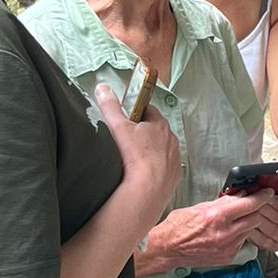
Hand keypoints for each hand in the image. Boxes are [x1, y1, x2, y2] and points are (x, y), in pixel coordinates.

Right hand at [95, 85, 180, 235]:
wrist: (147, 189)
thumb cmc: (135, 155)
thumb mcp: (118, 126)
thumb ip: (110, 106)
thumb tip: (102, 88)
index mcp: (160, 125)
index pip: (149, 111)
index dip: (137, 112)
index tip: (127, 117)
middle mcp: (171, 140)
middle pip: (157, 131)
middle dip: (145, 132)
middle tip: (128, 139)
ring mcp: (175, 160)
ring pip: (163, 151)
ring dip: (152, 152)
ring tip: (135, 159)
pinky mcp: (174, 177)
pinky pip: (166, 169)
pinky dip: (157, 170)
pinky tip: (144, 174)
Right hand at [150, 189, 275, 268]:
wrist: (167, 249)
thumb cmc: (178, 226)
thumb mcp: (200, 207)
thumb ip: (223, 202)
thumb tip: (240, 195)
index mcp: (217, 216)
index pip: (249, 204)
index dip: (262, 197)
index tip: (267, 192)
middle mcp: (224, 233)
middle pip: (255, 218)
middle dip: (256, 209)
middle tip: (252, 204)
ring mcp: (227, 247)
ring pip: (250, 230)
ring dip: (247, 222)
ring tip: (235, 219)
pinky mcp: (227, 257)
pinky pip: (242, 242)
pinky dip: (239, 235)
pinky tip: (228, 232)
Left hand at [244, 192, 277, 252]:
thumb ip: (277, 189)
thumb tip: (262, 181)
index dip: (276, 199)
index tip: (265, 193)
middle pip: (276, 215)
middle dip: (260, 205)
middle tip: (249, 197)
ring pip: (266, 226)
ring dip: (253, 215)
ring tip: (244, 207)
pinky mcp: (273, 246)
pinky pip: (258, 237)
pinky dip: (249, 228)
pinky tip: (244, 220)